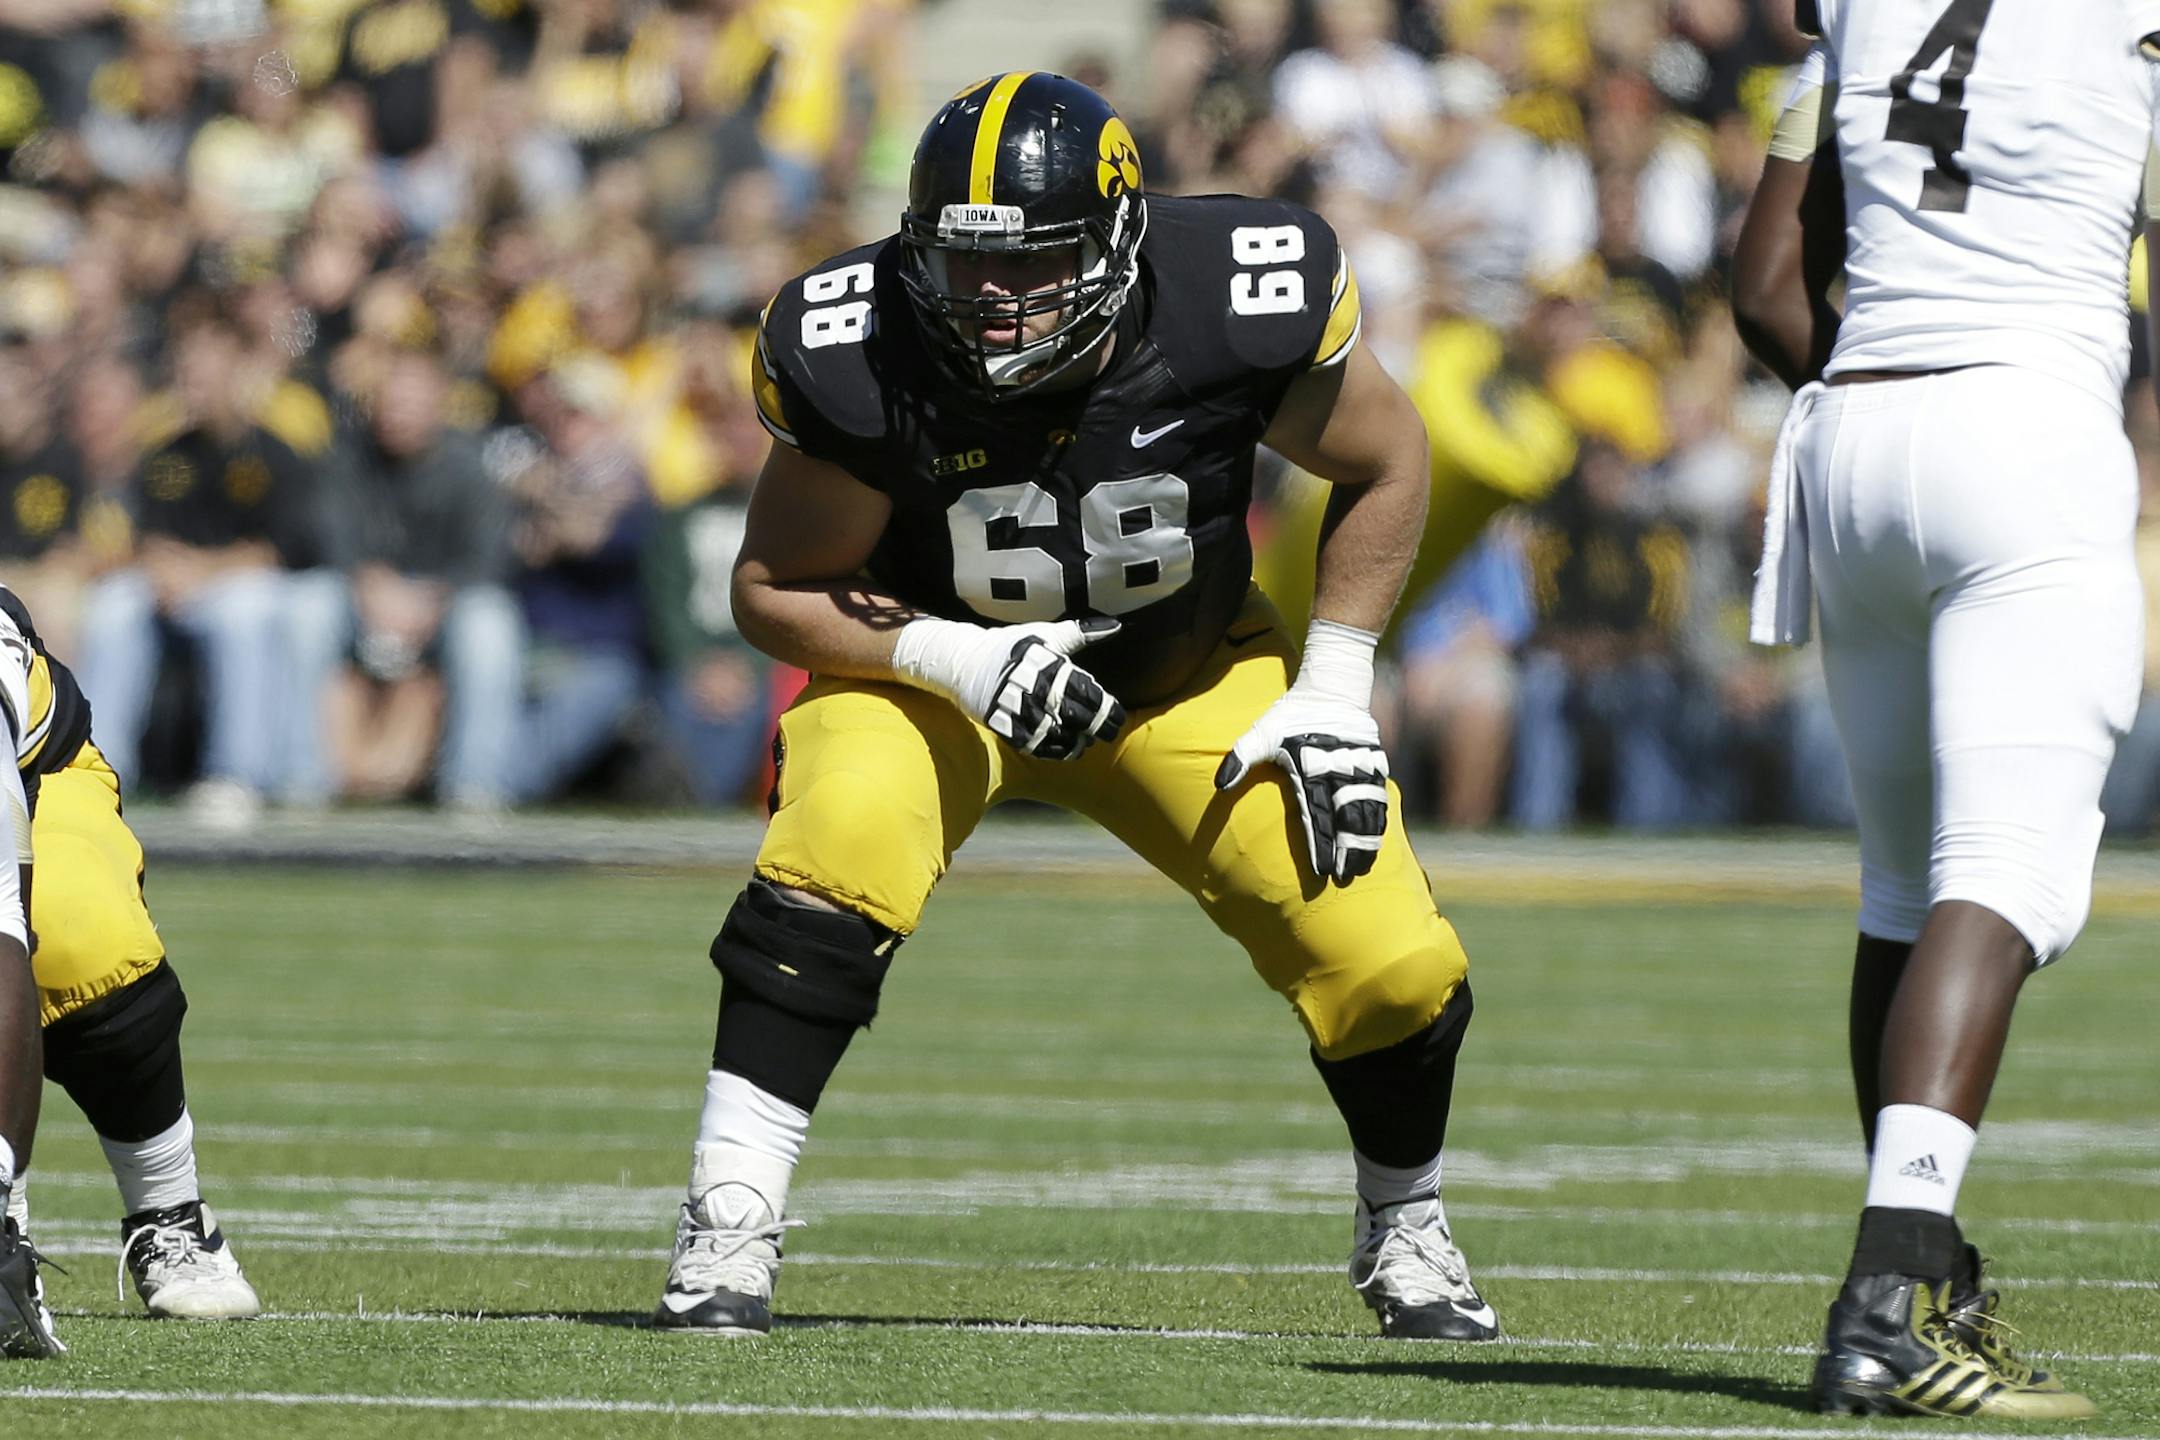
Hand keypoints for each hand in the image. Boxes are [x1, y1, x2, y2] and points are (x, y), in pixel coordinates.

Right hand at [892, 616, 1125, 760]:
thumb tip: (1116, 625)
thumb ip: (1081, 633)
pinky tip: (1064, 749)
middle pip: (1077, 716)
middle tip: (1108, 733)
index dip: (1107, 708)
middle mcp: (1036, 688)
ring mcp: (1018, 708)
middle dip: (1098, 727)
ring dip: (1077, 742)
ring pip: (1058, 735)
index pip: (1088, 692)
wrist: (965, 661)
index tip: (1118, 717)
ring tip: (1086, 743)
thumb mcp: (1046, 635)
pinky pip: (1034, 744)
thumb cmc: (1011, 646)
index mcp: (1049, 664)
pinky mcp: (1003, 724)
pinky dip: (1053, 751)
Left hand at [1214, 619, 1388, 885]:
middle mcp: (1339, 771)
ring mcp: (1360, 768)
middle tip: (1344, 877)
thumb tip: (1219, 785)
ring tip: (1360, 868)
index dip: (1322, 844)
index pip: (1318, 814)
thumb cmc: (1292, 714)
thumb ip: (1241, 758)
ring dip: (1366, 841)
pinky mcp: (1375, 764)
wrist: (1333, 687)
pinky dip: (1379, 822)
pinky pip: (1380, 799)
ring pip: (1368, 812)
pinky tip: (1375, 842)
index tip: (1322, 869)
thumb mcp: (1262, 732)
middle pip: (1347, 819)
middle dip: (1347, 850)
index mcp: (1311, 767)